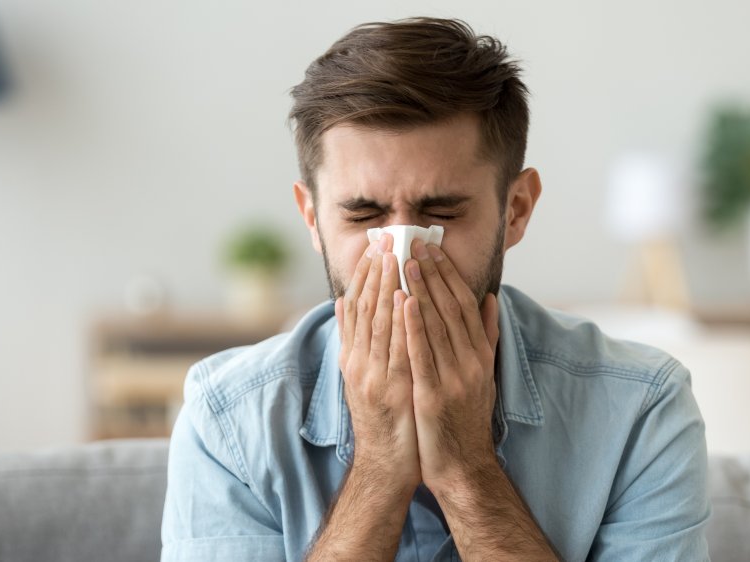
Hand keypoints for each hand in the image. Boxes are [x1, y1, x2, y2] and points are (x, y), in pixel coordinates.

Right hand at [335, 234, 420, 489]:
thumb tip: (343, 303)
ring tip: (395, 256)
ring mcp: (375, 377)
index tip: (375, 247)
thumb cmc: (382, 420)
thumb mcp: (360, 377)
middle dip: (376, 273)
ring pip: (379, 324)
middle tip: (385, 240)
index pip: (358, 308)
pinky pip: (398, 350)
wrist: (386, 466)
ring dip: (387, 288)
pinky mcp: (393, 391)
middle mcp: (359, 364)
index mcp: (354, 358)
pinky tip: (406, 298)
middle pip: (366, 310)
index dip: (366, 276)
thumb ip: (353, 340)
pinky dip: (400, 322)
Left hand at [402, 239, 499, 492]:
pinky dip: (413, 326)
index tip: (432, 248)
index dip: (448, 274)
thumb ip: (486, 336)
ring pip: (436, 325)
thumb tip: (491, 298)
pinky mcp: (434, 396)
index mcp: (480, 354)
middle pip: (450, 308)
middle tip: (414, 243)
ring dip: (420, 290)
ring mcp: (454, 379)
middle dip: (431, 273)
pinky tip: (403, 302)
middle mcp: (471, 362)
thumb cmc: (466, 418)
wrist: (462, 466)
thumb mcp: (483, 374)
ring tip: (405, 261)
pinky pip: (422, 354)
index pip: (464, 304)